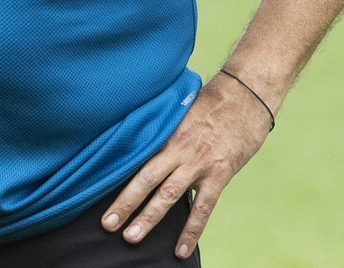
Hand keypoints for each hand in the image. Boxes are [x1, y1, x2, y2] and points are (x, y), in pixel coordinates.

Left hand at [100, 73, 272, 259]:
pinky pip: (202, 208)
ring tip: (131, 238)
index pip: (135, 158)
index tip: (97, 190)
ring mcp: (198, 163)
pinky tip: (180, 249)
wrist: (247, 94)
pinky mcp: (220, 173)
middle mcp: (178, 149)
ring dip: (148, 218)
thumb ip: (164, 127)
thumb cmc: (213, 100)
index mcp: (165, 133)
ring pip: (168, 195)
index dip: (116, 176)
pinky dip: (191, 231)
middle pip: (145, 179)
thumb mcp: (181, 108)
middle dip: (124, 203)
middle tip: (106, 224)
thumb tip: (145, 138)